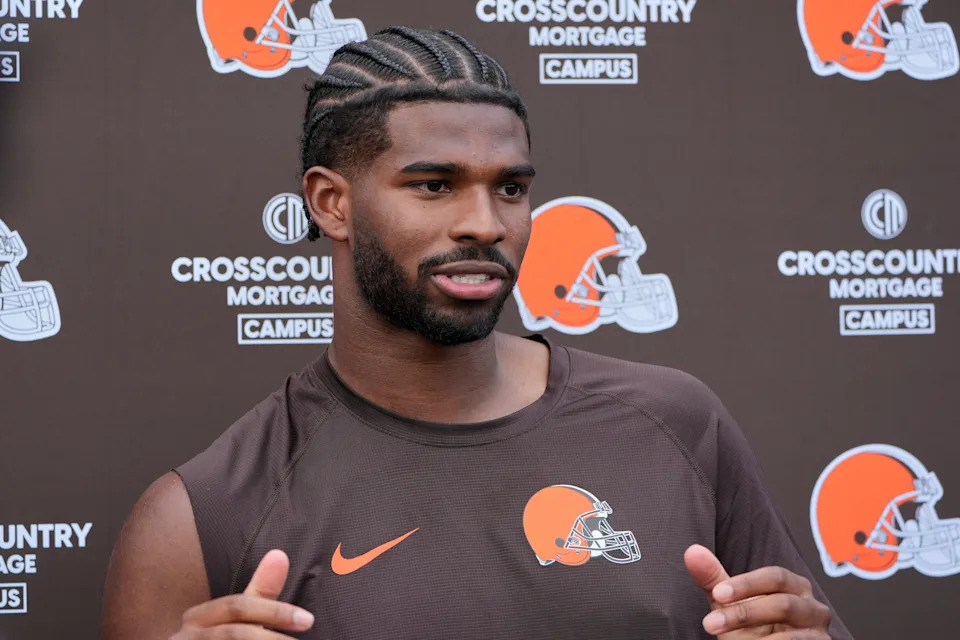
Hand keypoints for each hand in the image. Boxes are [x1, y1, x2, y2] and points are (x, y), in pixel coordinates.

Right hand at [170, 549, 313, 638]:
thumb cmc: (215, 639)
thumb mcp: (235, 618)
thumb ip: (258, 591)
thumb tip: (280, 555)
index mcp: (197, 618)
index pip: (237, 607)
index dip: (274, 611)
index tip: (307, 620)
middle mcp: (185, 636)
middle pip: (234, 633)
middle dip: (271, 638)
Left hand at [684, 544, 830, 638]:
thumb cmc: (751, 627)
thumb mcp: (730, 603)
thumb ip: (714, 579)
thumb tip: (692, 551)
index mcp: (794, 586)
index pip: (774, 576)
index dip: (746, 584)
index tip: (717, 594)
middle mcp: (813, 608)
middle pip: (783, 604)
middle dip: (744, 614)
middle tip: (711, 624)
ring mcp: (820, 635)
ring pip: (791, 635)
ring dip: (756, 639)